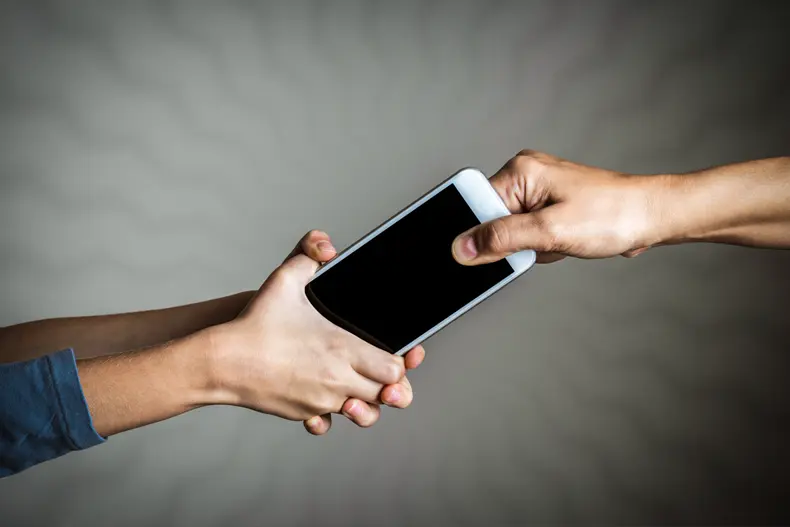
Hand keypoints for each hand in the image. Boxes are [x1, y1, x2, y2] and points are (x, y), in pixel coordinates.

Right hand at [207, 230, 424, 433]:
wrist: (222, 362)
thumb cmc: (255, 323)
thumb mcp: (284, 280)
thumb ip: (308, 255)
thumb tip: (326, 246)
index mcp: (341, 348)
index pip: (394, 367)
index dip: (401, 361)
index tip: (395, 354)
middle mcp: (336, 379)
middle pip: (387, 393)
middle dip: (390, 383)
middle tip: (380, 369)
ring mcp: (321, 400)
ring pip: (365, 412)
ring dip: (367, 400)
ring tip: (360, 386)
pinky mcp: (304, 412)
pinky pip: (332, 420)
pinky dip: (335, 412)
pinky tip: (329, 396)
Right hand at [451, 150, 656, 264]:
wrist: (651, 216)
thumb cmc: (613, 215)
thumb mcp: (550, 232)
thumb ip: (501, 239)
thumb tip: (463, 247)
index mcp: (521, 171)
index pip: (477, 206)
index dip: (483, 233)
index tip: (502, 249)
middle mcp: (526, 175)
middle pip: (493, 221)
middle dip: (516, 242)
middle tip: (542, 243)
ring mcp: (538, 190)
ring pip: (512, 231)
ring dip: (532, 246)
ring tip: (559, 240)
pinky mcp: (549, 205)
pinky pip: (528, 233)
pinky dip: (542, 245)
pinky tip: (562, 242)